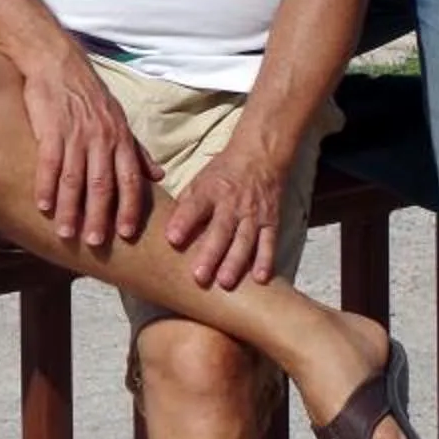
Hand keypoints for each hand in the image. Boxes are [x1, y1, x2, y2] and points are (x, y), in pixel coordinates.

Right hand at [19, 51, 153, 247]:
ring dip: (71, 208)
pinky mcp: (50, 128)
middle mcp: (101, 138)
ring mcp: (75, 134)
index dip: (128, 207)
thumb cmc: (87, 93)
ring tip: (67, 232)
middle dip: (99, 216)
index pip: (129, 179)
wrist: (56, 62)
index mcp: (120, 138)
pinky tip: (43, 205)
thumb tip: (158, 176)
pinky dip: (46, 185)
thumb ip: (136, 150)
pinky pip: (49, 162)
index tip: (127, 234)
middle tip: (95, 242)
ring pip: (75, 178)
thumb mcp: (118, 119)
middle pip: (102, 184)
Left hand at [166, 137, 287, 290]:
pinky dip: (266, 261)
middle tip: (198, 277)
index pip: (195, 206)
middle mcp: (233, 203)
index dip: (183, 222)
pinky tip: (260, 279)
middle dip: (210, 254)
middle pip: (221, 230)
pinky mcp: (272, 221)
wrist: (261, 156)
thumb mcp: (199, 181)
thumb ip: (184, 205)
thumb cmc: (222, 173)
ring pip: (245, 240)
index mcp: (210, 190)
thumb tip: (166, 231)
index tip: (171, 239)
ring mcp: (254, 214)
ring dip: (235, 262)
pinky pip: (269, 242)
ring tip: (225, 283)